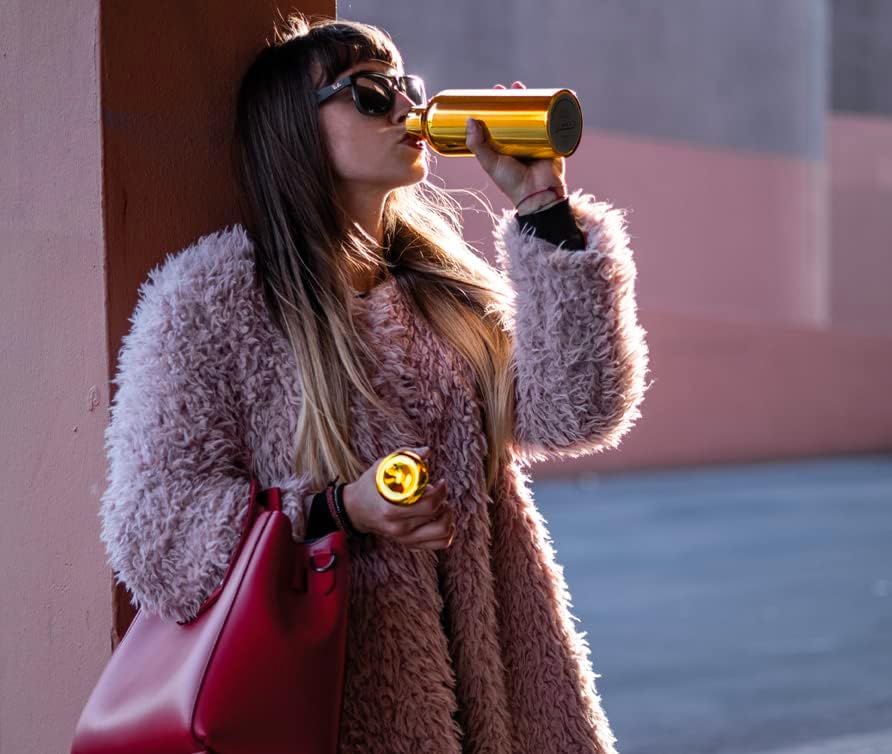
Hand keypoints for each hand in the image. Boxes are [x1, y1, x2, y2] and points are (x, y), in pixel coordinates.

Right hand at [342, 446, 455, 551]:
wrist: (355, 511)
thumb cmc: (370, 486)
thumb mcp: (381, 467)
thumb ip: (404, 457)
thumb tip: (426, 451)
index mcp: (391, 510)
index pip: (428, 505)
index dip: (441, 492)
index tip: (442, 482)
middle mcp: (398, 528)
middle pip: (437, 518)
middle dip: (444, 500)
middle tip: (441, 490)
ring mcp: (404, 539)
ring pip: (442, 534)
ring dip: (448, 517)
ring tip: (443, 505)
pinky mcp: (410, 545)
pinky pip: (439, 544)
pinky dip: (447, 532)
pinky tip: (442, 518)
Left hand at [465, 81, 566, 211]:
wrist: (538, 195)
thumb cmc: (512, 183)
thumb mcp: (490, 163)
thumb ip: (477, 145)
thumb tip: (470, 120)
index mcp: (506, 146)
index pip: (502, 121)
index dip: (497, 107)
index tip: (492, 94)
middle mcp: (523, 141)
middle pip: (519, 114)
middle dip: (514, 99)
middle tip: (507, 88)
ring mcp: (539, 140)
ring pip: (536, 115)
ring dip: (532, 99)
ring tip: (523, 88)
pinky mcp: (555, 141)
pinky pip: (556, 122)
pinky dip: (556, 109)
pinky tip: (552, 95)